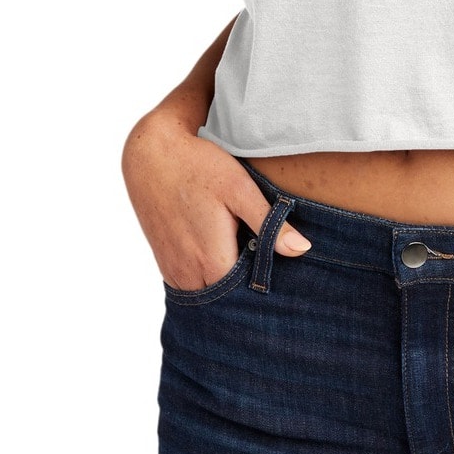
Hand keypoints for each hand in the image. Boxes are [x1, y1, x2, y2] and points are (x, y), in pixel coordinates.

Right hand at [121, 107, 309, 288]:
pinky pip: (189, 285)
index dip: (266, 291)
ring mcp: (173, 268)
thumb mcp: (240, 190)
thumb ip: (269, 224)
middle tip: (268, 270)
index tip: (284, 280)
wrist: (151, 153)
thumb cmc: (199, 167)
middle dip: (246, 293)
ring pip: (206, 295)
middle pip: (225, 300)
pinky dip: (207, 279)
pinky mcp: (164, 260)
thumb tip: (302, 250)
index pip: (245, 298)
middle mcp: (188, 272)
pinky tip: (222, 258)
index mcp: (211, 260)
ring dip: (225, 286)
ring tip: (247, 264)